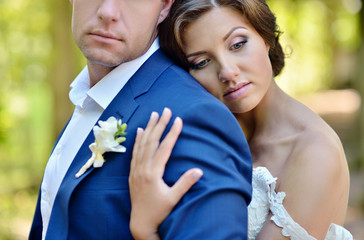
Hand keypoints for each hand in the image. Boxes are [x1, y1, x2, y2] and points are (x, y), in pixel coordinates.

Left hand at [129, 108, 202, 239]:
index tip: (178, 120)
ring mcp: (136, 170)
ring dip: (148, 128)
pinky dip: (137, 140)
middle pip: (152, 141)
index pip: (164, 148)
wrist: (140, 222)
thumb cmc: (158, 212)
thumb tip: (199, 170)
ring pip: (142, 144)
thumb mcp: (173, 198)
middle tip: (166, 110)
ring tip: (153, 115)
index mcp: (153, 173)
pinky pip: (134, 152)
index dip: (172, 133)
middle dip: (160, 124)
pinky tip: (140, 131)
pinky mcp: (133, 173)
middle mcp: (143, 168)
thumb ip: (185, 183)